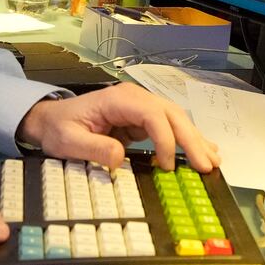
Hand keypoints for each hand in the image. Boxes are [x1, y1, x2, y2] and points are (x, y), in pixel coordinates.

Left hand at [15, 83, 220, 172]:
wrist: (50, 120)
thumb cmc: (58, 128)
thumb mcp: (68, 140)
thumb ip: (93, 147)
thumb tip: (120, 157)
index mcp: (118, 99)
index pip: (153, 115)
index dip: (165, 140)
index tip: (168, 166)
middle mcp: (134, 99)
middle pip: (171, 115)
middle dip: (191, 139)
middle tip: (207, 165)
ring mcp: (140, 108)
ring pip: (176, 120)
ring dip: (195, 140)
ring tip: (214, 160)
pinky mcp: (142, 120)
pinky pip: (169, 128)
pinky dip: (187, 139)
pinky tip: (204, 149)